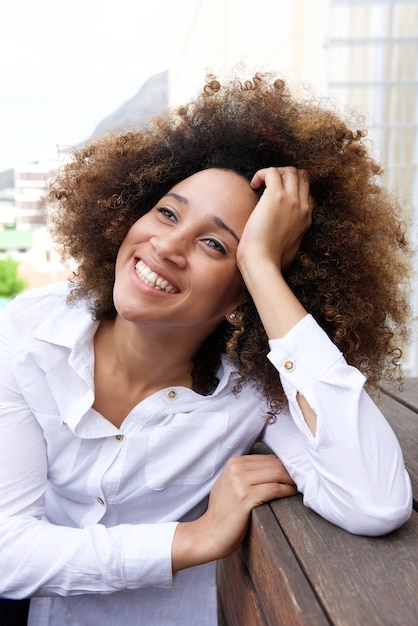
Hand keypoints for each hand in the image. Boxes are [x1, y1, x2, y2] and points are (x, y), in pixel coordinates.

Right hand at [172, 454, 296, 571]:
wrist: (209, 534)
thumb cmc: (222, 512)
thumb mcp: (229, 485)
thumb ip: (245, 474)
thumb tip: (272, 469)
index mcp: (233, 463)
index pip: (268, 458)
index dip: (285, 464)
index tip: (297, 471)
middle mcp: (236, 469)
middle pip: (274, 464)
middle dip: (292, 470)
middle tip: (305, 478)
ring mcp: (240, 482)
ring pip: (276, 474)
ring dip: (292, 480)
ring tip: (301, 485)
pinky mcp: (245, 498)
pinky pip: (274, 489)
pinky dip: (287, 490)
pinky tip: (293, 493)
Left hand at [237, 166, 312, 271]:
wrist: (263, 262)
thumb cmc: (270, 261)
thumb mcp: (289, 248)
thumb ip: (290, 236)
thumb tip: (279, 236)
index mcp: (306, 218)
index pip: (307, 192)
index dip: (293, 188)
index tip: (277, 195)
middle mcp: (302, 207)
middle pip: (302, 177)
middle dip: (285, 175)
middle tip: (268, 185)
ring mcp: (292, 200)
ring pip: (290, 171)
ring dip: (275, 173)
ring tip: (260, 184)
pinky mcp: (276, 196)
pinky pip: (272, 172)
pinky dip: (261, 174)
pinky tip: (253, 186)